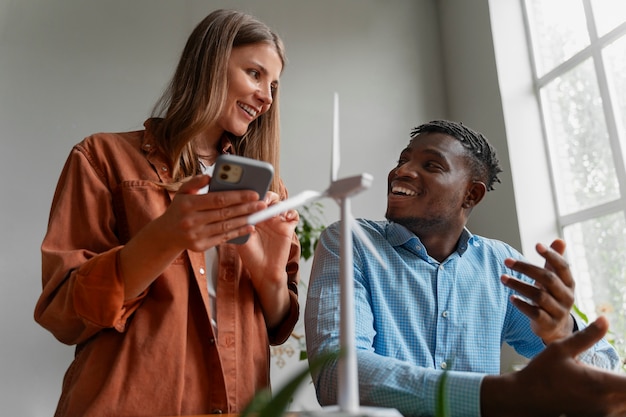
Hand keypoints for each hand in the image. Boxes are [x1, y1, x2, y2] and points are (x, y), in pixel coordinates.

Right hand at [159, 174, 267, 252]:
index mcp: (188, 204)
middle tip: (261, 204)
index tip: (253, 193)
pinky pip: (223, 238)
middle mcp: (191, 221)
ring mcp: (196, 235)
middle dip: (246, 208)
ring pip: (226, 226)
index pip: (218, 199)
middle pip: (225, 213)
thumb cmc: (179, 209)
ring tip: (258, 214)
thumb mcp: (182, 192)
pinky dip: (238, 232)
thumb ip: (195, 182)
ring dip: (245, 220)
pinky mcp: (200, 246)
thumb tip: (209, 177)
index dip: (237, 196)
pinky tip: (249, 227)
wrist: (166, 234)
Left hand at [236, 191, 298, 326]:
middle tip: (263, 200)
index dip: (254, 195)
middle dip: (267, 195)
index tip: (251, 195)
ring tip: (274, 209)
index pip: (254, 200)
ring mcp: (276, 222)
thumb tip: (239, 210)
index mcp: (252, 217)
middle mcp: (265, 217)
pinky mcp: (287, 228)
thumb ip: (241, 225)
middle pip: (269, 198)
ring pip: (281, 204)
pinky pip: (294, 215)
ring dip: (279, 203)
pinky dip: (292, 213)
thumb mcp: (241, 238)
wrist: (263, 270)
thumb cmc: (250, 255)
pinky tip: (286, 217)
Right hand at [482, 317, 625, 416]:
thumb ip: (586, 336)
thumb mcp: (560, 349)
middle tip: (620, 375)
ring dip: (624, 394)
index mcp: (600, 383)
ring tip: (617, 381)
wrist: (525, 398)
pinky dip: (619, 404)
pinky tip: (610, 394)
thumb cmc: (541, 373)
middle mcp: (605, 402)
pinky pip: (617, 413)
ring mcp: (600, 414)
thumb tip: (605, 320)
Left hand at [501, 239, 574, 343]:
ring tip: (503, 278)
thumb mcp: (555, 281)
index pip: (563, 267)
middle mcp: (567, 297)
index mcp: (569, 284)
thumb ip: (554, 262)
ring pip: (539, 295)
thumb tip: (560, 240)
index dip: (552, 255)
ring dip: (518, 285)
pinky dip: (521, 304)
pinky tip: (511, 297)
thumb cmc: (553, 298)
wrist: (557, 329)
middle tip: (507, 261)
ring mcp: (559, 311)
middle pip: (548, 279)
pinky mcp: (548, 324)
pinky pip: (534, 313)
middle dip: (526, 268)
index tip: (537, 245)